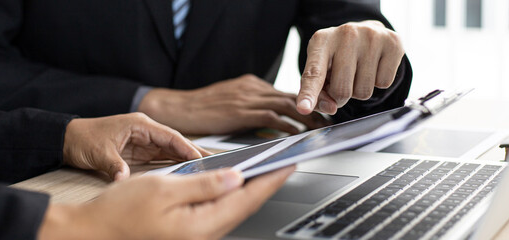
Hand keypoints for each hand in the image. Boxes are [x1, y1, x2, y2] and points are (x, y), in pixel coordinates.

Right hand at [38, 166, 294, 239]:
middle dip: (265, 185)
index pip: (246, 200)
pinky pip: (217, 216)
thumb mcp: (162, 189)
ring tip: (264, 171)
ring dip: (249, 192)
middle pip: (243, 208)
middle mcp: (202, 238)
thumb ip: (203, 185)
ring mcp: (195, 239)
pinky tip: (232, 187)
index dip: (270, 180)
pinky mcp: (186, 236)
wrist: (90, 234)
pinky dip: (230, 199)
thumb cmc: (118, 213)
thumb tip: (236, 179)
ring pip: (232, 213)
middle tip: (282, 164)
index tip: (288, 163)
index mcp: (200, 227)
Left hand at [63, 113, 208, 180]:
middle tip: (216, 163)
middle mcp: (146, 132)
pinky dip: (177, 165)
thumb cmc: (83, 139)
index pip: (170, 136)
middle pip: (177, 143)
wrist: (68, 139)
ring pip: (173, 151)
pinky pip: (163, 158)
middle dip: (196, 153)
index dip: (187, 148)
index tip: (200, 159)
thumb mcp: (99, 153)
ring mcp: (145, 142)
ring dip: (189, 160)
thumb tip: (124, 179)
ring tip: (208, 169)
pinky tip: (188, 172)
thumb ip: (115, 166)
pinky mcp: (141, 152)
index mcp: (140, 125)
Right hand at [139, 74, 330, 134]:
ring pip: (287, 104)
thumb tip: (275, 121)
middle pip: (293, 94)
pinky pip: (271, 117)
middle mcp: (252, 87)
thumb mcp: (231, 103)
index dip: (308, 99)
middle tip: (331, 116)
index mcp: (251, 84)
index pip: (287, 90)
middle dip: (315, 105)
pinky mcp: (240, 111)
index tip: (323, 107)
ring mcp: (247, 98)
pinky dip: (287, 125)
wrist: (177, 107)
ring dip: (308, 116)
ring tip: (321, 127)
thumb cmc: (202, 110)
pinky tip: (297, 133)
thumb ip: (252, 108)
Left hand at [296, 20, 404, 114]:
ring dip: (360, 90)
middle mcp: (346, 34)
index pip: (314, 73)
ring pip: (364, 91)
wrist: (367, 33)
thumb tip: (332, 108)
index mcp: (321, 40)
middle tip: (344, 81)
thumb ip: (318, 93)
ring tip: (359, 71)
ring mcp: (371, 37)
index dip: (309, 94)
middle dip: (341, 97)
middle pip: (341, 91)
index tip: (303, 109)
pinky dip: (378, 82)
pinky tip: (374, 66)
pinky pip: (384, 84)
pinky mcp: (392, 43)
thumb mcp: (321, 70)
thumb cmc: (339, 56)